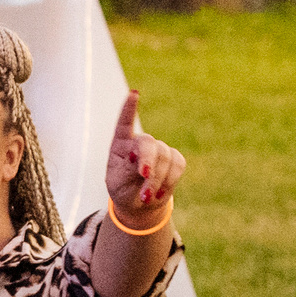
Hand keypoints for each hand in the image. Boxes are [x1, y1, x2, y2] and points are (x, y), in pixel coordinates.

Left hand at [102, 89, 184, 222]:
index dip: (129, 109)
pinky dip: (169, 181)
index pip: (124, 123)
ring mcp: (159, 149)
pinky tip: (159, 194)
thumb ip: (129, 169)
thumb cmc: (122, 188)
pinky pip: (178, 165)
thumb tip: (145, 165)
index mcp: (121, 144)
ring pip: (165, 157)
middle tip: (144, 174)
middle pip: (148, 143)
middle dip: (148, 159)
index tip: (133, 94)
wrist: (138, 203)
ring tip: (145, 197)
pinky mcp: (174, 159)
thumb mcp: (118, 181)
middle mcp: (140, 142)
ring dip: (156, 180)